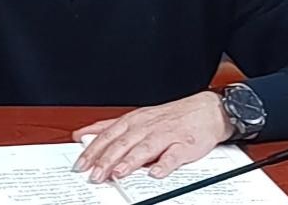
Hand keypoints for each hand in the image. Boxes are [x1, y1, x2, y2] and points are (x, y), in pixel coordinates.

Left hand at [72, 92, 233, 182]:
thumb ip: (110, 127)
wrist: (207, 111)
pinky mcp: (184, 145)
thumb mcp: (138, 117)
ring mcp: (166, 135)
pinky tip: (156, 173)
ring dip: (130, 161)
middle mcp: (147, 127)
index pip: (108, 134)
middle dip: (107, 159)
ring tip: (118, 173)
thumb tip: (83, 135)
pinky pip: (173, 155)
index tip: (80, 164)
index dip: (93, 150)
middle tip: (94, 175)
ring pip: (145, 148)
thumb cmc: (171, 117)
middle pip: (123, 142)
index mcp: (135, 121)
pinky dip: (164, 164)